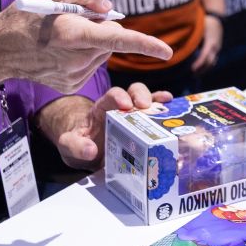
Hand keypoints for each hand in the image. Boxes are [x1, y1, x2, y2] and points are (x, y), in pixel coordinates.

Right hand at [0, 0, 171, 92]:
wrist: (0, 49)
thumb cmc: (28, 14)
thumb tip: (109, 9)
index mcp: (74, 34)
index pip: (117, 39)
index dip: (145, 44)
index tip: (167, 52)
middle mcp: (77, 59)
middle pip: (111, 40)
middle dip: (103, 28)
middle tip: (75, 21)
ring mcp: (74, 76)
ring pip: (102, 53)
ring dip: (93, 42)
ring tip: (64, 37)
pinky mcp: (72, 85)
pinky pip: (92, 64)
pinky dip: (84, 55)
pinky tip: (61, 52)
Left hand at [50, 83, 173, 168]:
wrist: (86, 153)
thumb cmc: (78, 144)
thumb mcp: (69, 145)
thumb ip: (75, 146)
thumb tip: (91, 150)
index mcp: (102, 108)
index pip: (111, 96)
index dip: (119, 97)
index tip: (125, 104)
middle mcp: (121, 108)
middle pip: (134, 92)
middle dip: (141, 95)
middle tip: (146, 106)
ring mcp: (135, 116)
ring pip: (149, 101)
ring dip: (158, 101)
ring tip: (167, 103)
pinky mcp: (145, 128)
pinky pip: (158, 116)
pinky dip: (167, 111)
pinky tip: (175, 111)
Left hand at [191, 14, 222, 72]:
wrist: (216, 19)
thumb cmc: (204, 22)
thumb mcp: (198, 27)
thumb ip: (190, 35)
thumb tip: (178, 41)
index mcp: (210, 42)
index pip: (205, 56)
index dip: (199, 64)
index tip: (192, 69)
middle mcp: (215, 47)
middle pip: (210, 62)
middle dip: (201, 70)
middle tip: (192, 75)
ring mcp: (217, 49)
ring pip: (212, 63)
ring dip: (204, 69)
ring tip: (194, 75)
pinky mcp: (216, 50)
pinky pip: (212, 60)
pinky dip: (206, 66)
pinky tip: (199, 69)